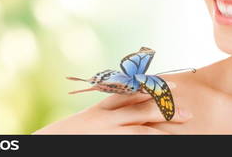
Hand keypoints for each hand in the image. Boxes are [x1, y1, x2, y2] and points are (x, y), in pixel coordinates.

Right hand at [32, 82, 191, 133]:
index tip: (172, 85)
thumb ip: (105, 115)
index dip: (154, 87)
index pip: (132, 92)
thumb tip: (125, 112)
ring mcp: (106, 131)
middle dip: (166, 106)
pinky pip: (135, 140)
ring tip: (185, 125)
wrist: (43, 145)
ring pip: (141, 127)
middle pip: (141, 107)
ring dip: (165, 125)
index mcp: (101, 107)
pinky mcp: (108, 142)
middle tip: (188, 110)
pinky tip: (166, 142)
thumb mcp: (86, 122)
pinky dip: (151, 141)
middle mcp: (105, 116)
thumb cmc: (63, 137)